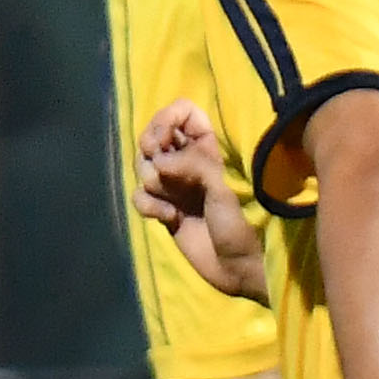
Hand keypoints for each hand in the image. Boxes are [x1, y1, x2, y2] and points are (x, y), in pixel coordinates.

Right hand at [130, 95, 226, 234]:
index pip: (182, 111)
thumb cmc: (239, 224)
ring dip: (151, 182)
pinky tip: (170, 219)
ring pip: (142, 166)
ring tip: (171, 202)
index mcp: (206, 147)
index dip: (167, 119)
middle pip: (153, 136)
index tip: (165, 140)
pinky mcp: (162, 209)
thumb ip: (192, 165)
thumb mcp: (221, 189)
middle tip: (160, 166)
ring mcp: (173, 185)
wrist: (236, 267)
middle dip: (150, 149)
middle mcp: (187, 161)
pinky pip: (140, 197)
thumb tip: (157, 161)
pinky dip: (149, 207)